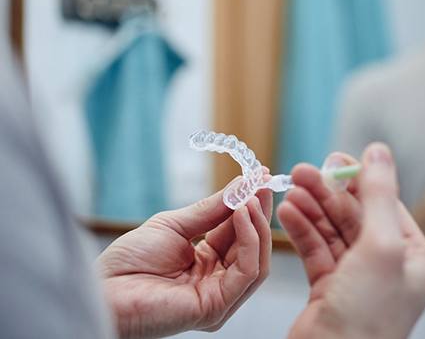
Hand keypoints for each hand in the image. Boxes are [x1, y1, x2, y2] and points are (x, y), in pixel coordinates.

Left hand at [98, 176, 271, 338]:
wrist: (103, 290)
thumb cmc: (130, 261)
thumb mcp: (176, 225)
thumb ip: (212, 210)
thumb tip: (243, 185)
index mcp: (208, 263)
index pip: (240, 233)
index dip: (250, 205)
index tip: (259, 177)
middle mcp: (218, 282)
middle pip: (254, 246)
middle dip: (259, 211)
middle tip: (261, 182)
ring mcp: (220, 297)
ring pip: (258, 259)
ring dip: (257, 223)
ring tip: (250, 195)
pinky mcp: (217, 307)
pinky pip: (248, 271)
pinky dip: (250, 240)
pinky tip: (241, 213)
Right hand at [278, 144, 424, 338]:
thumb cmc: (366, 316)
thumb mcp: (380, 246)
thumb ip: (378, 195)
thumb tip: (379, 151)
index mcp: (414, 258)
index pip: (385, 205)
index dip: (358, 179)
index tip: (333, 159)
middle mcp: (388, 266)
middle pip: (354, 215)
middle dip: (326, 193)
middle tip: (300, 172)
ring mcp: (357, 277)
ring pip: (331, 230)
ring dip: (310, 209)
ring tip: (290, 191)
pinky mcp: (329, 287)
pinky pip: (316, 249)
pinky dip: (302, 230)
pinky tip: (287, 213)